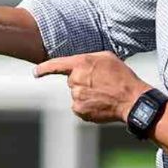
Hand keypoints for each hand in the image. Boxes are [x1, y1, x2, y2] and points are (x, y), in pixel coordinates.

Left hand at [33, 51, 151, 123]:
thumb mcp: (107, 58)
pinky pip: (78, 106)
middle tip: (100, 83)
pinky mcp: (79, 110)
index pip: (56, 64)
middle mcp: (76, 79)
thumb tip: (79, 66)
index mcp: (81, 63)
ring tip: (103, 94)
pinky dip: (87, 105)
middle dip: (82, 81)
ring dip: (86, 93)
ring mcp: (76, 96)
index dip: (44, 68)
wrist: (131, 100)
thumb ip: (88, 59)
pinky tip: (100, 103)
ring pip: (76, 93)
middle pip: (71, 80)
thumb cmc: (122, 77)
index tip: (36, 72)